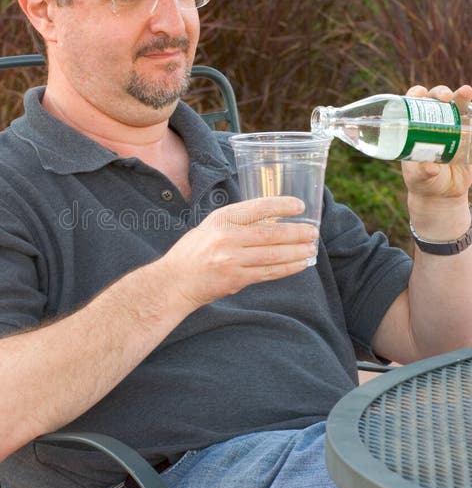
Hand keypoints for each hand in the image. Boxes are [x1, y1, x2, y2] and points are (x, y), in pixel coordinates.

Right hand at [161, 196, 318, 309]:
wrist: (174, 282)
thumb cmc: (192, 253)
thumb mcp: (211, 227)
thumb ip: (237, 223)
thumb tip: (271, 221)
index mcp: (221, 219)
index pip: (257, 208)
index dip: (281, 206)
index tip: (300, 206)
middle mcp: (227, 238)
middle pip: (270, 233)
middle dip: (296, 233)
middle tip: (313, 232)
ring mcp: (232, 260)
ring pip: (273, 254)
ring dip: (296, 252)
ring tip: (311, 248)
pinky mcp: (236, 279)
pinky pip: (268, 273)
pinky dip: (287, 268)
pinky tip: (300, 264)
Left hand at [402, 84, 471, 238]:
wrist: (443, 194)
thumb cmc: (423, 182)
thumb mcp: (419, 178)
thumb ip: (422, 172)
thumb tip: (429, 167)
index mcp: (415, 127)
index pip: (413, 104)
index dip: (416, 94)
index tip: (420, 94)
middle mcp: (435, 122)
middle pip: (437, 99)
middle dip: (441, 92)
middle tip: (445, 97)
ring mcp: (454, 127)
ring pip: (458, 105)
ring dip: (463, 95)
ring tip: (466, 92)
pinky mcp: (469, 135)